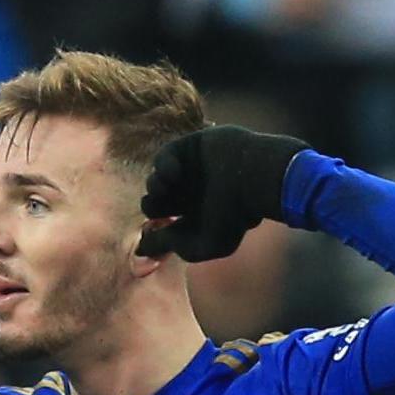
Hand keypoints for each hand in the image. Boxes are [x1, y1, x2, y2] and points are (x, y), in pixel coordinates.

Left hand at [137, 125, 309, 261]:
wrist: (255, 179)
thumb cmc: (232, 217)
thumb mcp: (198, 244)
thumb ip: (167, 246)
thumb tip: (139, 249)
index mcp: (195, 214)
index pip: (162, 222)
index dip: (153, 226)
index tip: (155, 228)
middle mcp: (192, 192)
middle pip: (156, 200)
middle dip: (151, 206)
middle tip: (158, 209)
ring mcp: (192, 169)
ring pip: (157, 179)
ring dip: (154, 187)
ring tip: (165, 190)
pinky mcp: (193, 146)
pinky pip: (165, 155)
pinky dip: (162, 165)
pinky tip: (172, 175)